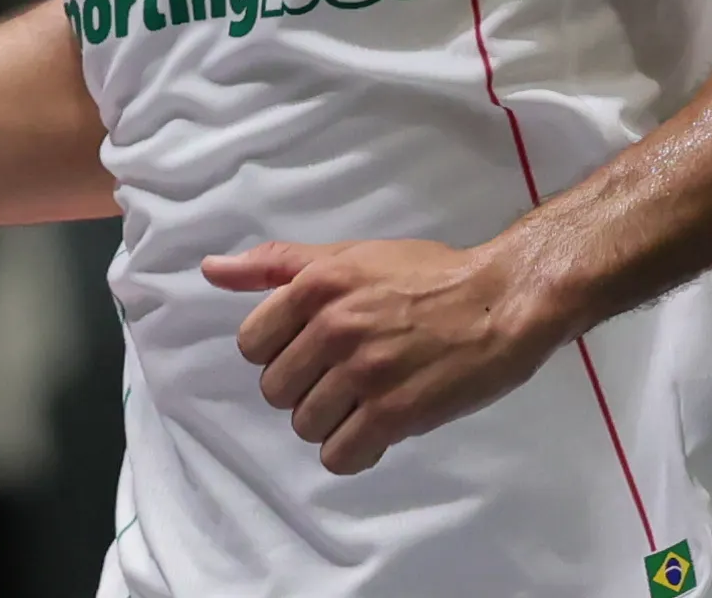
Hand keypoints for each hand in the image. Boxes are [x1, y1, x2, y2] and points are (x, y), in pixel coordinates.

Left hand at [201, 236, 565, 474]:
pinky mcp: (394, 412)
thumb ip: (277, 264)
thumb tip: (211, 269)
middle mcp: (334, 326)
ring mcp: (364, 372)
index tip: (312, 350)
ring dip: (331, 422)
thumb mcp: (350, 256)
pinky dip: (355, 450)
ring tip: (364, 401)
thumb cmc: (427, 275)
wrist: (501, 301)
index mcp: (318, 284)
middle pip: (275, 390)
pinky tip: (377, 428)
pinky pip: (340, 455)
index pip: (251, 344)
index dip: (279, 353)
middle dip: (305, 389)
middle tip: (345, 376)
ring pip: (305, 425)